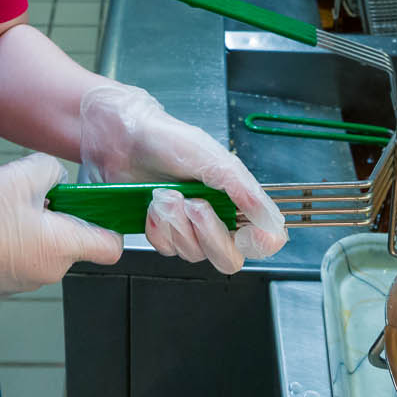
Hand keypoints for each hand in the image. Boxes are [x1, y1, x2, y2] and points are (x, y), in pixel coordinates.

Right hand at [0, 153, 121, 318]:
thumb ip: (51, 171)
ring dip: (28, 225)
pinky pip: (13, 255)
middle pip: (70, 240)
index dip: (110, 223)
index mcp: (62, 248)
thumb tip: (54, 181)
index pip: (111, 247)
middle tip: (26, 192)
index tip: (95, 204)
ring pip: (39, 246)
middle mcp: (46, 272)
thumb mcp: (20, 174)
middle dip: (55, 215)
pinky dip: (5, 238)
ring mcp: (19, 282)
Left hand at [78, 84, 287, 272]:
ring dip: (176, 224)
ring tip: (165, 194)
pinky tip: (152, 206)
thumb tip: (273, 223)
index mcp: (237, 199)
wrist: (123, 139)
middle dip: (208, 232)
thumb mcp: (213, 159)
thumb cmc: (169, 140)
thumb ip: (245, 191)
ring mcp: (188, 228)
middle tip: (193, 204)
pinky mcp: (162, 232)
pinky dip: (157, 228)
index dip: (258, 243)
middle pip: (228, 257)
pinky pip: (166, 249)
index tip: (244, 233)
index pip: (264, 239)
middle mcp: (216, 217)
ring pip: (194, 253)